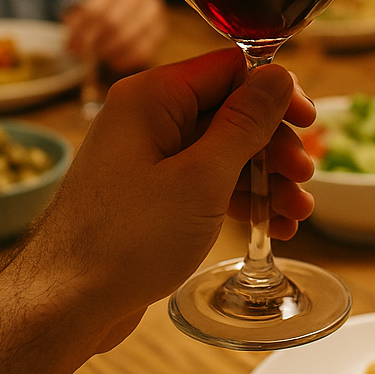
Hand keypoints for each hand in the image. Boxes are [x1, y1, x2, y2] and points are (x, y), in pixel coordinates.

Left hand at [0, 48, 314, 373]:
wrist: (66, 304)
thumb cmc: (127, 239)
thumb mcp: (202, 177)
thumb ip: (246, 123)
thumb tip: (279, 76)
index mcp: (151, 96)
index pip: (228, 69)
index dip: (274, 93)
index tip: (308, 123)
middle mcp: (146, 117)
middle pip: (228, 111)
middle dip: (273, 145)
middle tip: (304, 178)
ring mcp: (145, 156)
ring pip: (220, 151)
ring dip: (263, 178)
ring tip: (296, 212)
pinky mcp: (148, 193)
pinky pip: (203, 181)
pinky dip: (237, 198)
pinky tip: (271, 226)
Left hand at [63, 0, 166, 72]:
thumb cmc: (109, 2)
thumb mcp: (92, 1)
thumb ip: (79, 20)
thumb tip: (73, 46)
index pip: (96, 10)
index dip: (81, 32)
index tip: (71, 47)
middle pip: (113, 24)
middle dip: (95, 43)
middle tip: (85, 54)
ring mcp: (155, 13)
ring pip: (129, 39)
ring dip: (109, 52)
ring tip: (99, 55)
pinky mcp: (161, 31)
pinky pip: (143, 51)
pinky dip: (125, 60)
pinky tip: (113, 61)